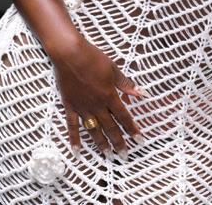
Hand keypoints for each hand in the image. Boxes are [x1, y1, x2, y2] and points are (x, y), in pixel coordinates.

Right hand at [50, 37, 145, 156]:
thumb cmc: (94, 59)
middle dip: (118, 141)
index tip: (139, 140)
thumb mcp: (114, 69)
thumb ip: (126, 84)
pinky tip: (78, 151)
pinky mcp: (69, 106)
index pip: (124, 116)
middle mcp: (97, 105)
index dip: (132, 129)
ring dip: (101, 143)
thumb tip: (142, 93)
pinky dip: (74, 139)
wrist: (71, 55)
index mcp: (110, 95)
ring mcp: (82, 107)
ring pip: (93, 130)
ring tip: (107, 155)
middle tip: (124, 155)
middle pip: (110, 127)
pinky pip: (72, 126)